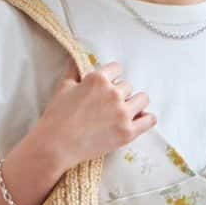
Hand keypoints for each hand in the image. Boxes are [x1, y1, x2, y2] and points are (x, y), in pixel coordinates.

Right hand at [36, 60, 156, 167]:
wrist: (56, 145)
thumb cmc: (56, 116)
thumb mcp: (63, 87)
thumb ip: (74, 71)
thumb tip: (77, 59)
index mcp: (98, 79)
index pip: (117, 68)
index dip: (112, 77)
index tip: (108, 86)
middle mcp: (113, 93)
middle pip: (127, 86)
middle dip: (119, 94)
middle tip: (108, 106)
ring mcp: (122, 113)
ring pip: (142, 99)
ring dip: (135, 103)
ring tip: (126, 112)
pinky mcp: (127, 133)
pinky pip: (149, 120)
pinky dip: (147, 118)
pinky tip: (141, 119)